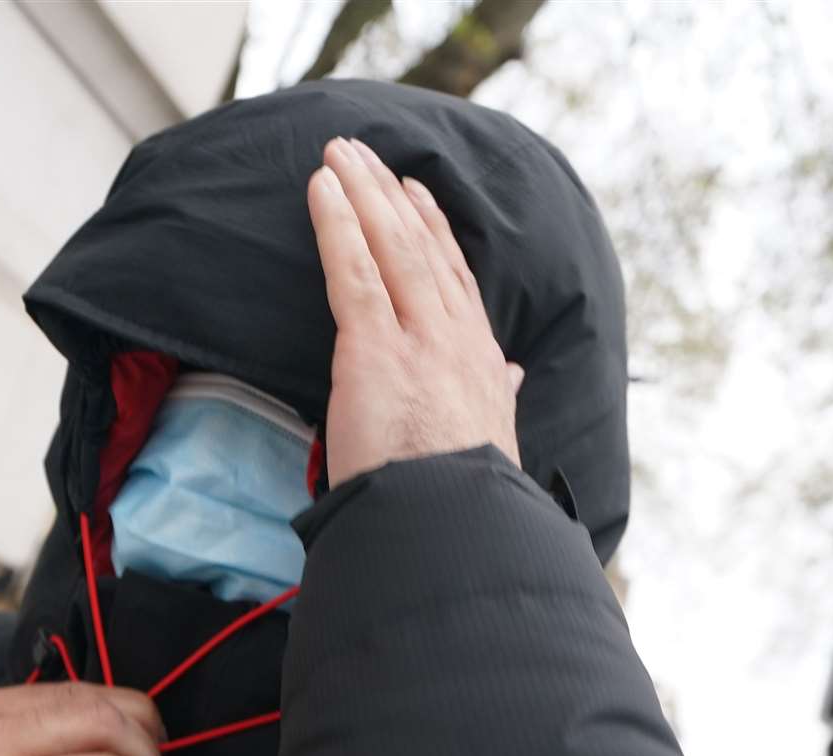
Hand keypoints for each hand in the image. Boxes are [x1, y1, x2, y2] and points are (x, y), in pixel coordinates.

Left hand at [306, 136, 521, 487]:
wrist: (452, 525)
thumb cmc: (463, 496)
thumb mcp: (493, 436)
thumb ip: (498, 394)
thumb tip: (511, 373)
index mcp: (479, 360)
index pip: (454, 279)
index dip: (433, 230)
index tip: (414, 194)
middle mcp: (454, 337)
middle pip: (420, 247)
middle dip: (389, 194)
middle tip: (363, 153)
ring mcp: (417, 337)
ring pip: (388, 245)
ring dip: (361, 192)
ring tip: (337, 154)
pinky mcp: (375, 348)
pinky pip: (354, 271)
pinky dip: (336, 225)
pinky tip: (321, 190)